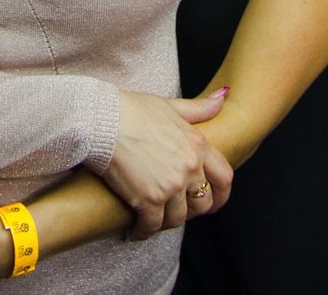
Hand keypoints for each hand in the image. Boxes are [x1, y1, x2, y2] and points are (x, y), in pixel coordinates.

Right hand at [103, 89, 232, 240]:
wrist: (103, 120)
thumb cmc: (132, 110)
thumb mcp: (171, 106)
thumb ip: (198, 108)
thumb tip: (222, 97)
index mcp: (198, 145)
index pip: (224, 178)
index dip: (221, 195)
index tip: (213, 201)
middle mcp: (190, 168)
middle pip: (203, 203)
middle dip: (191, 211)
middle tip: (176, 211)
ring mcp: (171, 185)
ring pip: (178, 218)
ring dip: (165, 222)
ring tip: (152, 219)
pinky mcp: (149, 199)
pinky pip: (152, 226)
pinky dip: (143, 231)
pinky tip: (134, 229)